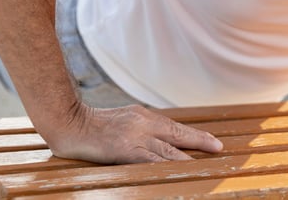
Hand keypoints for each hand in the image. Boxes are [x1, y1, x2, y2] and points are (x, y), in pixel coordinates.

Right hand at [45, 102, 222, 163]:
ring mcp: (136, 137)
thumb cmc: (92, 124)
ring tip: (205, 163)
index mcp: (144, 116)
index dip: (195, 135)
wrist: (69, 122)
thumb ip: (140, 128)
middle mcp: (144, 124)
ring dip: (188, 158)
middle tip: (218, 148)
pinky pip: (151, 160)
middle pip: (178, 134)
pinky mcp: (125, 150)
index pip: (175, 127)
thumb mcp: (122, 120)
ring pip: (168, 150)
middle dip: (200, 141)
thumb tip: (159, 139)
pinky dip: (167, 166)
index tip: (212, 141)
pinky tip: (178, 170)